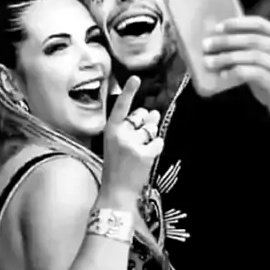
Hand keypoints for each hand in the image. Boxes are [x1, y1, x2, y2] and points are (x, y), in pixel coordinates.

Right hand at [102, 76, 163, 197]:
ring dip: (151, 136)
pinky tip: (147, 157)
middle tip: (137, 140)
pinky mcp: (145, 154)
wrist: (117, 192)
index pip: (120, 107)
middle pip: (141, 116)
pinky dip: (156, 147)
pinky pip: (158, 141)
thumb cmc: (117, 166)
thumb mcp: (118, 144)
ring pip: (152, 129)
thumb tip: (153, 113)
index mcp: (110, 130)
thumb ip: (132, 128)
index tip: (136, 78)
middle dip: (145, 122)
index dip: (129, 92)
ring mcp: (133, 144)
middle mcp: (120, 134)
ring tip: (140, 151)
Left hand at [202, 16, 269, 130]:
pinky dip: (236, 72)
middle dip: (227, 41)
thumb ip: (249, 49)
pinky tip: (222, 75)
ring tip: (209, 62)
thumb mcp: (264, 61)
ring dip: (227, 57)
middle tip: (206, 45)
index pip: (259, 24)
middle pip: (254, 40)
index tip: (217, 28)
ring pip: (254, 56)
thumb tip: (218, 40)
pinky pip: (255, 74)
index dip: (237, 24)